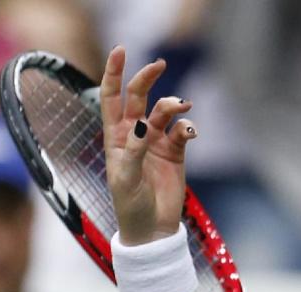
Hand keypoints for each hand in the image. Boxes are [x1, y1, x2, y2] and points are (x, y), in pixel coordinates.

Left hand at [99, 46, 196, 246]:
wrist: (152, 230)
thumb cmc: (130, 207)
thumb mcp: (125, 179)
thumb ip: (133, 150)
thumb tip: (143, 124)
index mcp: (116, 138)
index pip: (111, 98)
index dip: (114, 73)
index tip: (120, 50)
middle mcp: (135, 134)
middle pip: (139, 95)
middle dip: (147, 77)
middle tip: (159, 65)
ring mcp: (156, 141)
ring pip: (165, 109)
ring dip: (172, 103)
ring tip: (180, 107)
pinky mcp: (176, 151)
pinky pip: (183, 128)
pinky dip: (187, 125)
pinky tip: (189, 133)